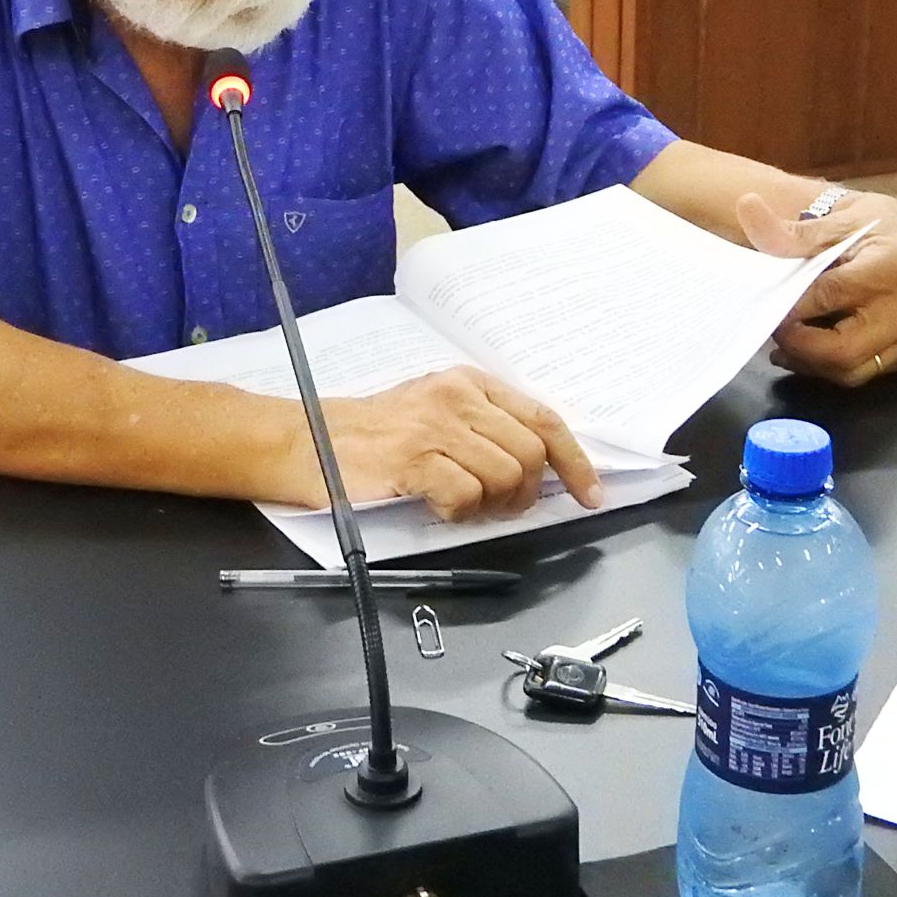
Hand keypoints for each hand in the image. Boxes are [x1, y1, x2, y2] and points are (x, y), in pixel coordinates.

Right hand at [312, 368, 603, 521]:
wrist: (308, 441)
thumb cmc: (373, 435)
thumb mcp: (435, 414)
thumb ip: (484, 429)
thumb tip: (541, 470)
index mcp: (469, 383)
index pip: (543, 418)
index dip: (574, 460)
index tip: (589, 493)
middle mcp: (457, 398)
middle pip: (530, 453)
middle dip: (525, 493)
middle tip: (498, 507)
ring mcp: (435, 426)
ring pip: (506, 476)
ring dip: (491, 505)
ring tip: (461, 505)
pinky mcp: (413, 458)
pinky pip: (466, 495)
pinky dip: (458, 513)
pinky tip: (434, 506)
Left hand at [736, 190, 896, 387]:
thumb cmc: (871, 227)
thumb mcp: (832, 222)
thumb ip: (788, 230)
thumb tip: (746, 207)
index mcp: (890, 268)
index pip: (828, 297)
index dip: (789, 305)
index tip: (763, 302)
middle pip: (841, 350)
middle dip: (797, 343)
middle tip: (772, 326)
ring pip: (850, 370)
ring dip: (809, 361)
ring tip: (784, 340)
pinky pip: (862, 372)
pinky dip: (828, 365)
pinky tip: (807, 348)